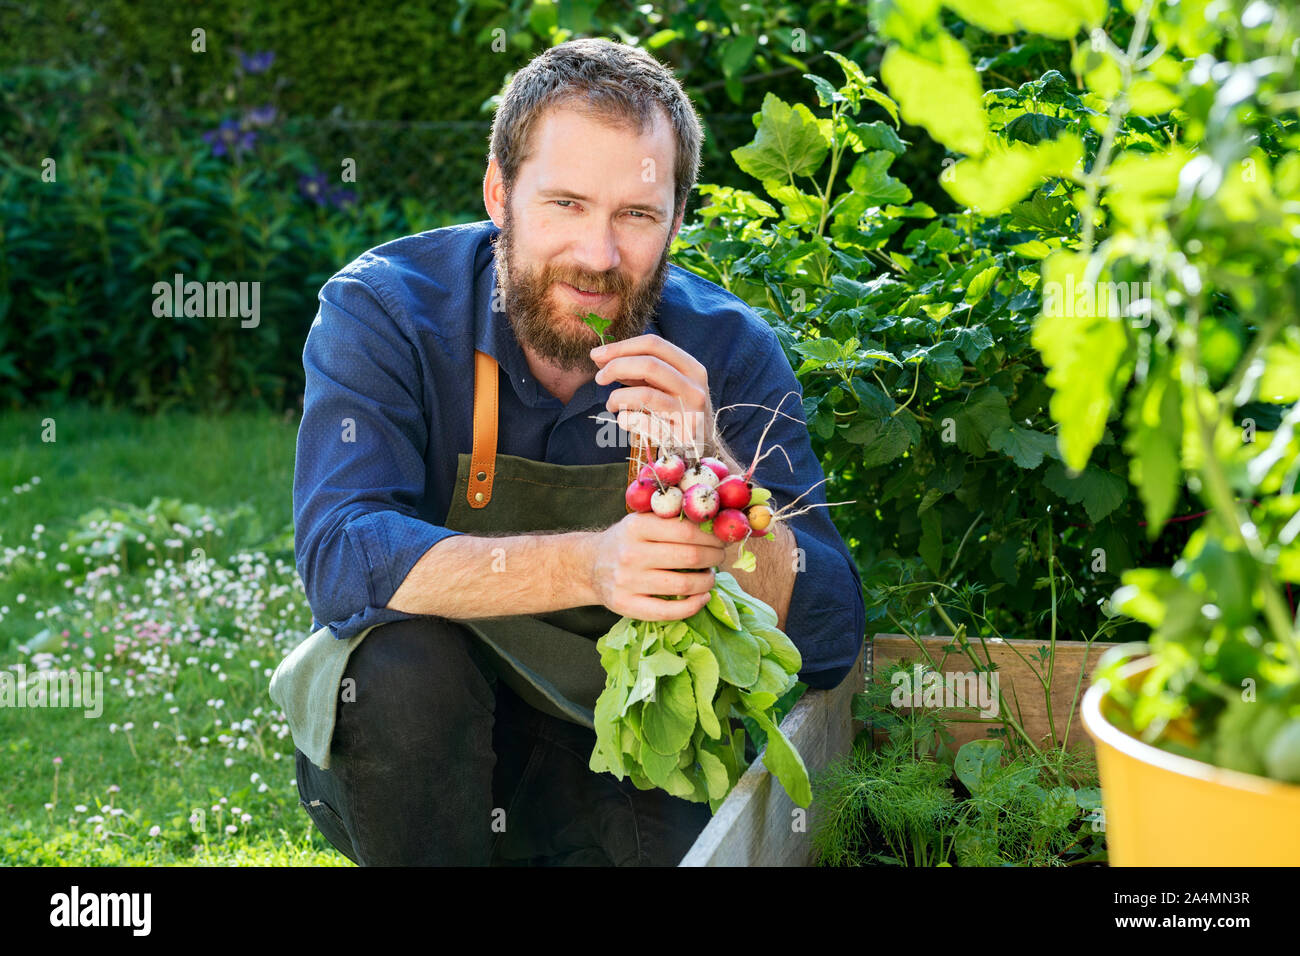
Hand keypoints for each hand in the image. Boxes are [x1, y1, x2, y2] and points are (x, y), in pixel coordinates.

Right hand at [586, 512, 726, 620]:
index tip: (721, 540)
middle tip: (719, 557)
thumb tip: (715, 521)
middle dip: (714, 557)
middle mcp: (631, 553)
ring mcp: (627, 581)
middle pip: (689, 556)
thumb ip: (670, 519)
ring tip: (710, 577)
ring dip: (707, 582)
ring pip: (683, 584)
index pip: (686, 530)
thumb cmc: (626, 541)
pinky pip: (669, 611)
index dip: (711, 537)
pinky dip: (693, 606)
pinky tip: (702, 598)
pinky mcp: (626, 605)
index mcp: (637, 527)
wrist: (590, 566)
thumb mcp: (641, 521)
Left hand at [591, 335, 714, 457]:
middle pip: (649, 365)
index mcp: (692, 368)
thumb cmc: (677, 410)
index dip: (622, 347)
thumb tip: (602, 357)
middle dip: (616, 367)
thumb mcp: (667, 385)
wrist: (701, 448)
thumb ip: (639, 370)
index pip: (654, 344)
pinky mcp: (681, 437)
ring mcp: (690, 413)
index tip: (597, 355)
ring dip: (618, 397)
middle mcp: (694, 388)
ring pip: (645, 395)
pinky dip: (626, 419)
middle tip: (599, 377)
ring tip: (611, 403)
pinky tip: (624, 419)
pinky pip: (643, 423)